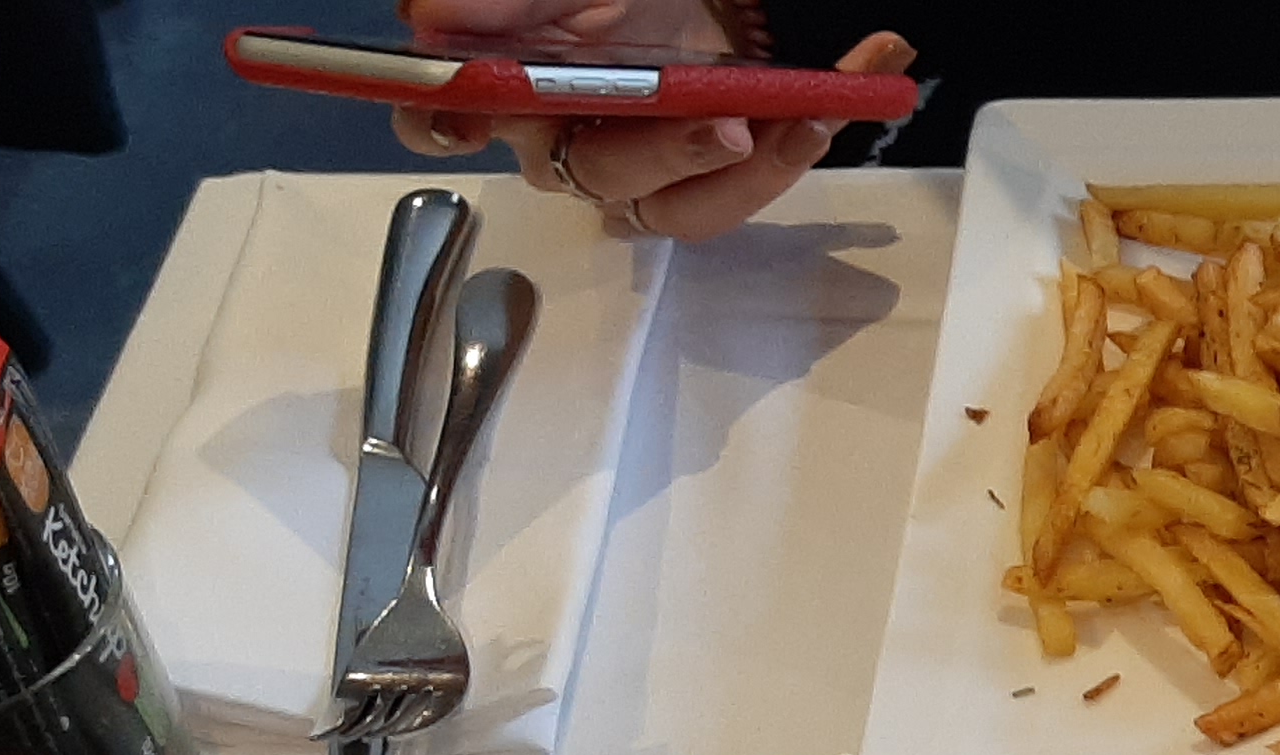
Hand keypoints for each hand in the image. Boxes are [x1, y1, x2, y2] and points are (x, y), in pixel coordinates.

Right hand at [386, 2, 915, 240]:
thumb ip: (513, 1)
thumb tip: (428, 15)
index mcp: (519, 87)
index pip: (448, 121)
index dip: (444, 131)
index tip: (463, 124)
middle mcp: (576, 136)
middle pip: (597, 175)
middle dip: (664, 154)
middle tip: (725, 125)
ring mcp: (650, 159)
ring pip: (681, 210)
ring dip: (747, 175)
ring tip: (805, 121)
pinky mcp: (718, 169)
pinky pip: (750, 185)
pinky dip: (803, 142)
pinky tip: (851, 85)